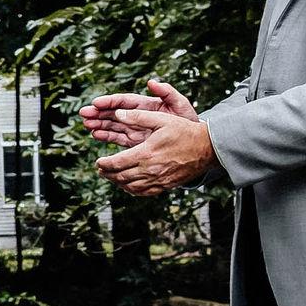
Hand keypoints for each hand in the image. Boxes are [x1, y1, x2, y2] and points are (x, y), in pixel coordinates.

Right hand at [79, 80, 193, 151]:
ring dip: (99, 124)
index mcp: (145, 104)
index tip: (96, 103)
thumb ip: (167, 92)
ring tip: (86, 124)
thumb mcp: (181, 104)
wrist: (194, 141)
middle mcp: (137, 115)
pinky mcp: (135, 141)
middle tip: (83, 114)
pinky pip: (118, 138)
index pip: (124, 101)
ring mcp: (135, 127)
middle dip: (98, 113)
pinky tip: (95, 135)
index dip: (110, 102)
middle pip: (114, 112)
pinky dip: (106, 136)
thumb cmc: (188, 120)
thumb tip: (151, 81)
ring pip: (112, 125)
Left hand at [95, 104, 215, 197]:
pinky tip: (128, 185)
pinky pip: (143, 192)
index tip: (98, 161)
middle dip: (107, 174)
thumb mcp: (162, 119)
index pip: (117, 163)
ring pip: (130, 187)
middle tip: (100, 169)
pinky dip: (132, 190)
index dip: (104, 163)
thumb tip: (118, 113)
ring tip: (110, 176)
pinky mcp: (165, 185)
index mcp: (146, 153)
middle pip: (120, 177)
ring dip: (117, 183)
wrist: (207, 148)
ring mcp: (158, 180)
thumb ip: (138, 117)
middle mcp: (150, 170)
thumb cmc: (184, 131)